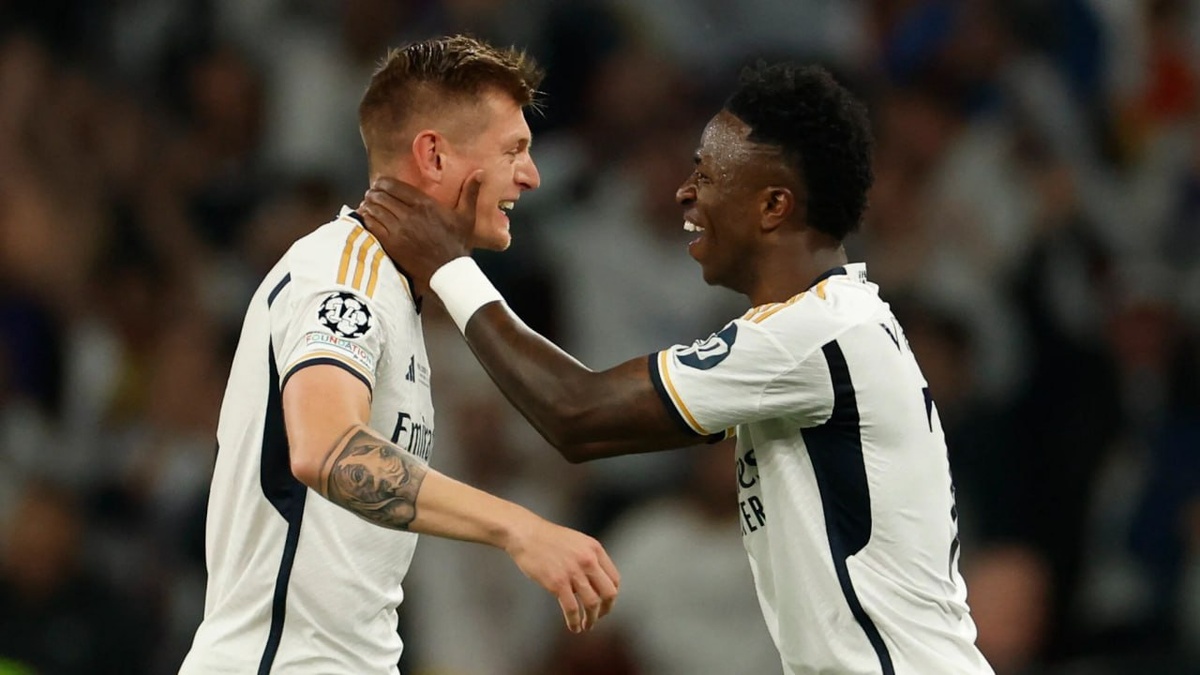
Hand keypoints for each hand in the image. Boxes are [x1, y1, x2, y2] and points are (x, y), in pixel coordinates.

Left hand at [357, 172, 481, 286]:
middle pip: (380, 195)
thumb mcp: (466, 217)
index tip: (380, 184)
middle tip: (372, 194)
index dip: (382, 182)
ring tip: (367, 204)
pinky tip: (366, 218)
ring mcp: (398, 229)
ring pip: (374, 209)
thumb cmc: (457, 244)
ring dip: (368, 205)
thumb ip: (470, 193)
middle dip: (373, 193)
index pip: (393, 185)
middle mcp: (409, 214)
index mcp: (425, 204)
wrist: (449, 272)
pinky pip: (372, 225)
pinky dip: (366, 219)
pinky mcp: (391, 243)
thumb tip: (480, 172)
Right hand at [504, 513, 619, 632]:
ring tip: (586, 625)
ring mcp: (573, 572)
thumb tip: (595, 581)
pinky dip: (574, 622)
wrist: (525, 534)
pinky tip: (574, 627)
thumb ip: (589, 557)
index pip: (614, 579)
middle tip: (599, 617)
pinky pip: (572, 609)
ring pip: (592, 604)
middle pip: (609, 593)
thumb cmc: (547, 539)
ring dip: (591, 620)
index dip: (611, 595)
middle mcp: (588, 560)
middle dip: (606, 609)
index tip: (604, 603)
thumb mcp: (577, 542)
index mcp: (595, 549)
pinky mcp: (557, 583)